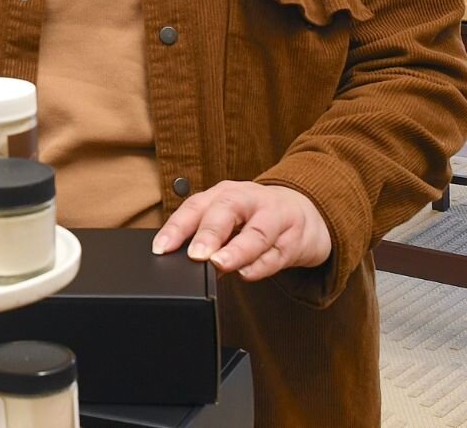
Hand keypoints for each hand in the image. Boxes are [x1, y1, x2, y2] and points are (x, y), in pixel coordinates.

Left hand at [151, 181, 329, 280]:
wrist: (305, 213)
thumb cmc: (255, 217)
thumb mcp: (229, 220)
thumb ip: (207, 239)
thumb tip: (182, 262)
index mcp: (225, 194)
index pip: (196, 206)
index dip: (176, 227)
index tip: (161, 248)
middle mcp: (249, 200)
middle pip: (227, 210)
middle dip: (209, 233)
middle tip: (195, 255)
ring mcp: (276, 217)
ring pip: (256, 232)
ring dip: (237, 250)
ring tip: (220, 264)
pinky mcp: (295, 238)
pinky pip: (277, 254)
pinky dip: (261, 265)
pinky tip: (247, 273)